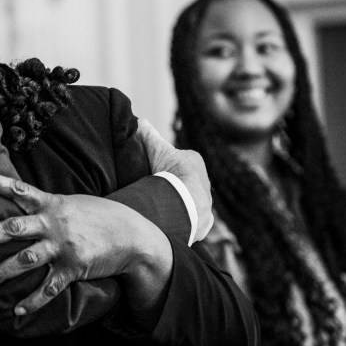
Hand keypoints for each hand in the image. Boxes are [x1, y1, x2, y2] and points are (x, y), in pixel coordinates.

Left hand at [0, 170, 170, 317]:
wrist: (132, 235)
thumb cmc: (98, 216)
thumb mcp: (72, 202)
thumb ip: (46, 204)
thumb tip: (21, 198)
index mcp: (51, 204)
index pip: (20, 189)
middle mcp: (53, 224)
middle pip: (13, 228)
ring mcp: (62, 247)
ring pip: (25, 260)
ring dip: (2, 272)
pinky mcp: (73, 268)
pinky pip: (49, 287)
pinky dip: (32, 301)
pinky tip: (17, 311)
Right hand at [136, 118, 212, 240]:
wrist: (184, 204)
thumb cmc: (171, 174)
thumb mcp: (156, 149)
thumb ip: (148, 135)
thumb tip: (139, 121)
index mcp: (195, 163)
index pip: (180, 160)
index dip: (165, 163)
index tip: (152, 169)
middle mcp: (205, 184)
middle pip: (186, 182)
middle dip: (173, 185)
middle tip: (155, 190)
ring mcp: (206, 206)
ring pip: (190, 202)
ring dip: (179, 204)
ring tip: (161, 208)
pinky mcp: (203, 223)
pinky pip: (193, 222)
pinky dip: (183, 222)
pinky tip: (170, 222)